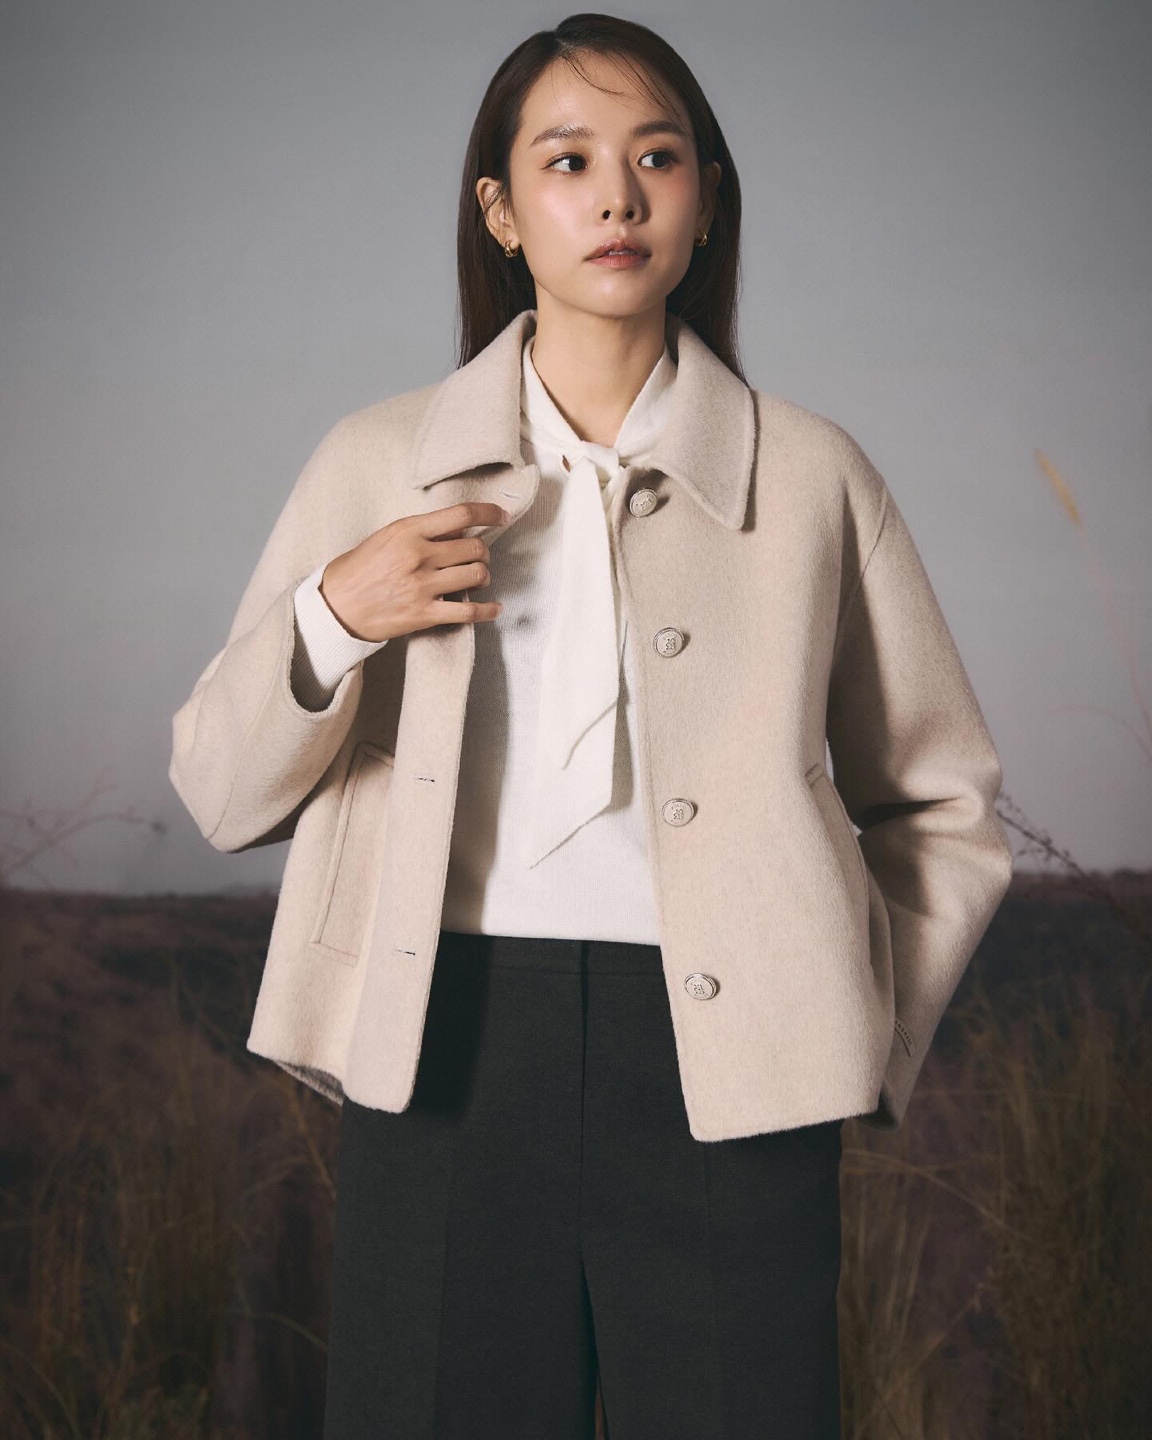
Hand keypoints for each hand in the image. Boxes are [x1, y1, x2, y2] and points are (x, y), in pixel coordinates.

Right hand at [319, 502, 508, 642]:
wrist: (337, 606)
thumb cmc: (359, 569)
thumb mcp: (386, 537)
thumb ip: (421, 532)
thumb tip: (457, 529)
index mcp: (408, 531)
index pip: (461, 514)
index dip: (489, 512)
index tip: (501, 516)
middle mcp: (419, 556)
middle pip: (474, 547)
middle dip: (483, 552)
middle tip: (479, 556)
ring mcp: (423, 586)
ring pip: (476, 575)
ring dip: (484, 576)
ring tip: (478, 578)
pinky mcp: (425, 614)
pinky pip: (469, 612)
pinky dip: (488, 611)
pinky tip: (495, 608)